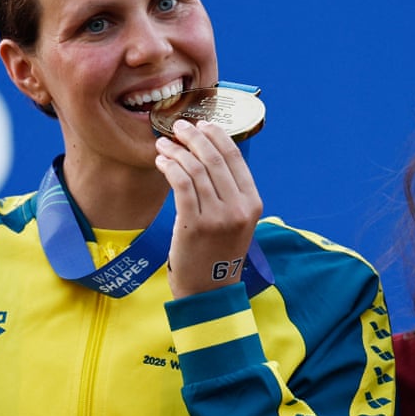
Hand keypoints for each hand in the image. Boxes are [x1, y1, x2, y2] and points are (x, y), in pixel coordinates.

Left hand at [154, 119, 262, 298]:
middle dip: (194, 137)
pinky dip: (170, 168)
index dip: (216, 136)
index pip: (235, 158)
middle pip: (214, 159)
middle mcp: (239, 208)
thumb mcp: (235, 222)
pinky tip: (161, 162)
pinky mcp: (194, 225)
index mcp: (253, 203)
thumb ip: (229, 193)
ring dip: (177, 151)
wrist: (209, 290)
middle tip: (178, 127)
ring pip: (195, 169)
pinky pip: (181, 185)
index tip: (202, 125)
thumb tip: (208, 154)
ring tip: (163, 145)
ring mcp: (218, 217)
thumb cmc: (218, 253)